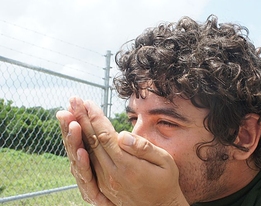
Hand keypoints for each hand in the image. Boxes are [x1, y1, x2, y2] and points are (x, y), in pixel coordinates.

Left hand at [58, 97, 188, 205]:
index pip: (106, 136)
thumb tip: (123, 135)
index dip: (96, 118)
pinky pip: (88, 164)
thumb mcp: (164, 161)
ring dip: (77, 131)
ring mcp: (105, 181)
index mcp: (128, 165)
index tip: (89, 103)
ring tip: (69, 114)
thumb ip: (144, 148)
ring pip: (86, 152)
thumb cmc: (166, 181)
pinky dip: (80, 147)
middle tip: (73, 101)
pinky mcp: (103, 186)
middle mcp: (112, 174)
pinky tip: (76, 137)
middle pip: (92, 141)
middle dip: (81, 119)